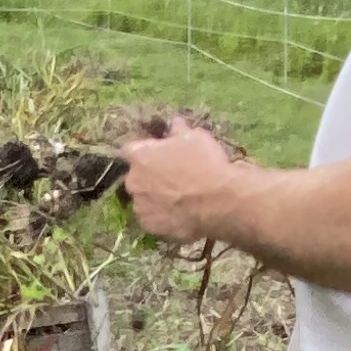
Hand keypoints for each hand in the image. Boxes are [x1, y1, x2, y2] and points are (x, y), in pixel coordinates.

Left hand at [120, 119, 240, 243]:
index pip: (131, 149)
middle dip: (150, 175)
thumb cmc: (205, 163)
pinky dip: (163, 216)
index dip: (145, 150)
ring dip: (155, 197)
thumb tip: (174, 123)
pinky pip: (154, 219)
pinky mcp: (151, 227)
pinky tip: (180, 214)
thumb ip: (178, 130)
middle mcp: (133, 182)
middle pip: (137, 176)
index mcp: (139, 156)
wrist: (219, 202)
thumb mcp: (195, 137)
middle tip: (173, 177)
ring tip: (179, 199)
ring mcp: (140, 207)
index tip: (159, 152)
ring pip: (144, 199)